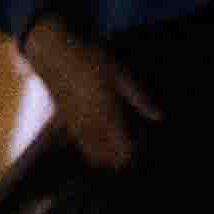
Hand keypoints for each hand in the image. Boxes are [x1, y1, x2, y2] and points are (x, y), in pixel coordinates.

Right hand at [22, 17, 154, 174]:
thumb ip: (139, 98)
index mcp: (107, 114)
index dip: (131, 156)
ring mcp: (74, 123)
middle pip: (103, 156)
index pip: (121, 148)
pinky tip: (92, 142)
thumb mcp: (120, 74)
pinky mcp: (62, 119)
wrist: (54, 53)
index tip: (140, 153)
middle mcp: (89, 124)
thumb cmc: (91, 60)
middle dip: (116, 160)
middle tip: (127, 154)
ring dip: (101, 155)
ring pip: (88, 151)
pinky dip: (86, 146)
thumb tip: (159, 117)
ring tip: (112, 152)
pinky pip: (75, 141)